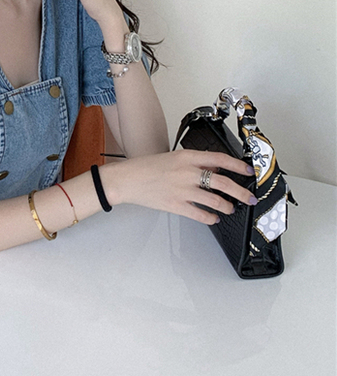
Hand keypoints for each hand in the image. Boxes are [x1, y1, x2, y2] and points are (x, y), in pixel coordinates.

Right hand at [104, 150, 256, 224]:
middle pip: (224, 183)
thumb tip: (214, 170)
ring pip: (216, 201)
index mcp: (186, 157)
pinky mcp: (176, 205)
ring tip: (230, 208)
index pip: (220, 159)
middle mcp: (187, 172)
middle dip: (241, 192)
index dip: (238, 165)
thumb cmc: (145, 168)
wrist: (127, 179)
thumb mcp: (172, 158)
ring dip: (227, 206)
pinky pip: (201, 215)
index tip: (248, 171)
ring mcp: (183, 190)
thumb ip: (193, 163)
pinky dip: (211, 218)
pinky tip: (213, 218)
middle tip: (249, 197)